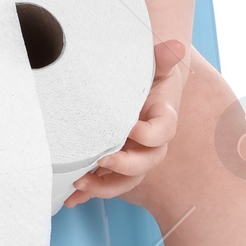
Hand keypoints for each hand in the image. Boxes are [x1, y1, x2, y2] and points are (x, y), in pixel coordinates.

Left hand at [63, 38, 187, 207]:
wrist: (139, 86)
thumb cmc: (148, 75)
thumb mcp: (154, 65)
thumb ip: (162, 58)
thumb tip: (176, 46)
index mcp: (162, 119)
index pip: (163, 132)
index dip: (149, 134)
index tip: (131, 128)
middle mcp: (150, 144)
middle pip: (146, 163)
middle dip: (124, 166)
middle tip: (103, 160)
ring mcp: (132, 156)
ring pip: (125, 180)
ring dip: (104, 186)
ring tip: (81, 184)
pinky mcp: (113, 164)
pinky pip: (104, 183)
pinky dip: (87, 194)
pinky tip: (70, 200)